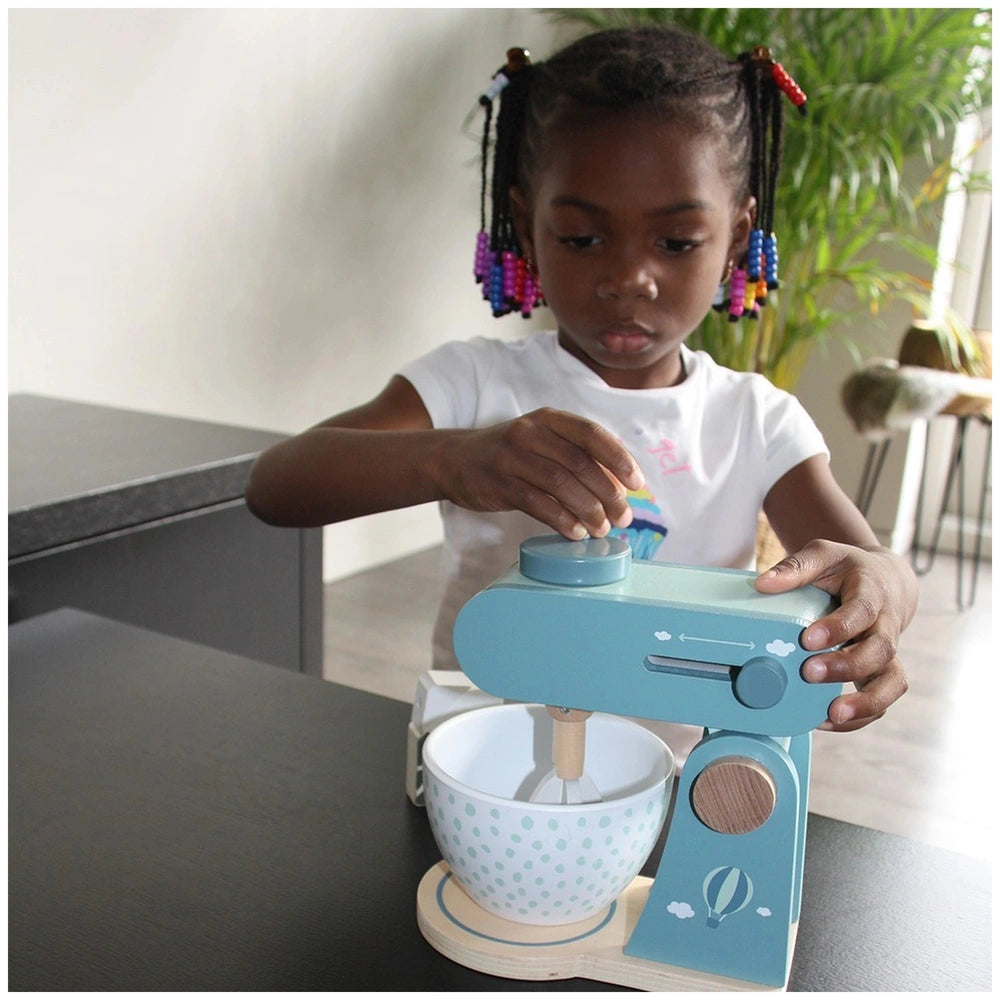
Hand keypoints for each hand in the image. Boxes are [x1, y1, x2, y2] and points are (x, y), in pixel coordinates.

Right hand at [431, 408, 644, 539]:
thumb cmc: (510, 455)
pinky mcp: (499, 483)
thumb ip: (576, 455)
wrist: (455, 460)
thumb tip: (620, 485)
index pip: (591, 434)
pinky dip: (561, 520)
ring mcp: (512, 458)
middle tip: (624, 517)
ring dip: (588, 511)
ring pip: (561, 485)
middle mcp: (530, 432)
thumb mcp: (542, 442)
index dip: (619, 459)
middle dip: (608, 494)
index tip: (637, 484)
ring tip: (602, 529)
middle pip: (580, 464)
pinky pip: (538, 504)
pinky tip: (575, 532)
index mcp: (548, 419)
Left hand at [754, 539, 916, 731]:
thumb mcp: (823, 556)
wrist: (886, 581)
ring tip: (833, 714)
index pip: (862, 611)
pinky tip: (827, 720)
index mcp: (872, 593)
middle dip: (846, 666)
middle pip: (879, 650)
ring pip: (892, 681)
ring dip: (865, 701)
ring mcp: (888, 652)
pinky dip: (860, 715)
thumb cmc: (848, 569)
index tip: (807, 639)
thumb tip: (763, 584)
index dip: (838, 627)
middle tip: (809, 673)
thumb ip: (795, 568)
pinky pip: (882, 699)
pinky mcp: (884, 672)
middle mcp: (887, 625)